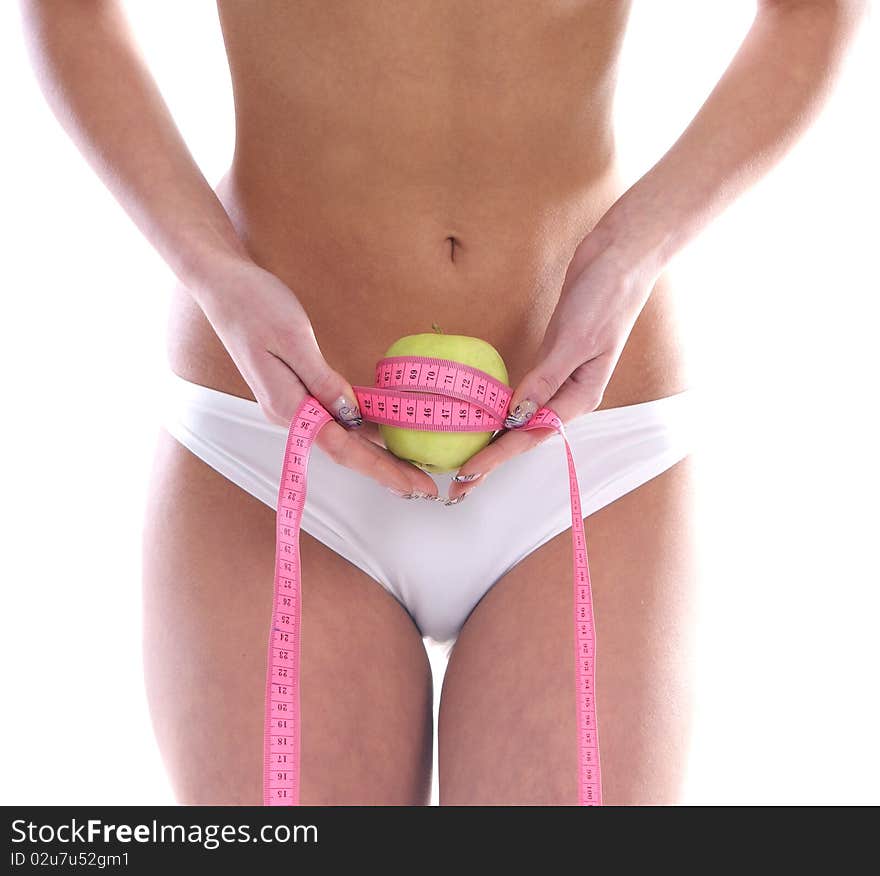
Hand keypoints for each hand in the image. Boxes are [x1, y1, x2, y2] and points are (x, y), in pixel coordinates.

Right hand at [191, 255, 439, 499]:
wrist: (221, 284)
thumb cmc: (254, 304)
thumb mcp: (294, 338)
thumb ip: (323, 381)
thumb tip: (352, 414)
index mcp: (287, 406)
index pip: (343, 449)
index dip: (382, 469)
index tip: (413, 485)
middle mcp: (289, 413)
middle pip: (346, 451)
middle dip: (387, 471)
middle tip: (426, 488)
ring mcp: (291, 404)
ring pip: (342, 438)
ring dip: (377, 455)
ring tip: (412, 469)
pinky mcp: (295, 391)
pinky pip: (334, 418)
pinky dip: (362, 429)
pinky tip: (384, 433)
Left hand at [446, 229, 655, 501]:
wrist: (619, 257)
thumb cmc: (604, 297)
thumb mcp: (573, 340)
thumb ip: (545, 380)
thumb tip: (516, 416)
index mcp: (581, 397)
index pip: (531, 435)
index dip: (498, 455)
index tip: (469, 471)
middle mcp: (570, 395)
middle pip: (525, 435)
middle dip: (492, 459)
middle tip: (460, 483)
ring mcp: (559, 378)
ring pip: (522, 419)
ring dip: (494, 440)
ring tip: (467, 462)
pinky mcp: (550, 359)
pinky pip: (522, 395)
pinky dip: (501, 409)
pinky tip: (483, 419)